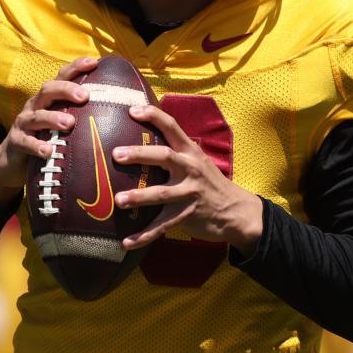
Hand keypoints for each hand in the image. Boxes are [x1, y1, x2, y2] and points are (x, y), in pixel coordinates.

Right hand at [0, 57, 97, 209]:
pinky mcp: (16, 142)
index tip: (95, 62)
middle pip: (48, 90)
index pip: (62, 77)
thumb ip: (80, 116)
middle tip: (85, 96)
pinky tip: (48, 151)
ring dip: (53, 118)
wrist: (10, 162)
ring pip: (37, 116)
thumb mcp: (60, 125)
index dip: (76, 67)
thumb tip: (117, 113)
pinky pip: (25, 142)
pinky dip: (37, 146)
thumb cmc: (44, 139)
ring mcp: (24, 123)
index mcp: (48, 99)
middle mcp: (35, 106)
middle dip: (66, 90)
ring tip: (69, 123)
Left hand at [112, 105, 262, 256]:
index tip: (132, 110)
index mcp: (191, 152)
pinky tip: (125, 242)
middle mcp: (191, 168)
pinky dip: (144, 236)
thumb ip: (176, 152)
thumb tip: (143, 141)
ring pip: (161, 194)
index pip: (172, 127)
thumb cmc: (209, 183)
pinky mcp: (187, 215)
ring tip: (118, 200)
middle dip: (140, 155)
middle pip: (164, 157)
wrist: (236, 211)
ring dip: (139, 197)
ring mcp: (190, 193)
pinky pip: (162, 227)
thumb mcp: (198, 161)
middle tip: (116, 154)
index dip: (153, 116)